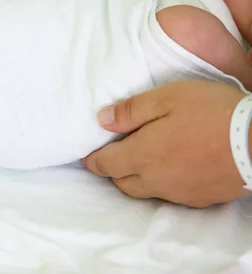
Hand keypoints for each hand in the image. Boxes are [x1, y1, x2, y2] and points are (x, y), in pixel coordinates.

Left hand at [82, 80, 249, 207]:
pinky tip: (171, 170)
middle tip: (112, 157)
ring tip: (139, 162)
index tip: (86, 157)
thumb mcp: (167, 98)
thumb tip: (101, 120)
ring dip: (136, 179)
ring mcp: (180, 193)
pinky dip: (162, 184)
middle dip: (112, 171)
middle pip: (122, 183)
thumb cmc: (211, 113)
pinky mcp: (201, 199)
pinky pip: (171, 195)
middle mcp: (156, 180)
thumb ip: (131, 111)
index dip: (92, 161)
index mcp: (142, 155)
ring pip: (146, 191)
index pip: (105, 165)